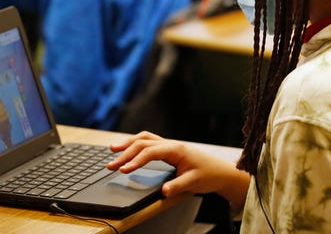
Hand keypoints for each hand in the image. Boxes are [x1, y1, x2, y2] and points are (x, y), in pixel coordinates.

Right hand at [107, 131, 249, 207]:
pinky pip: (148, 142)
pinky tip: (128, 149)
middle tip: (110, 164)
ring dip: (128, 143)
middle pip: (143, 143)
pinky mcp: (168, 149)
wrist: (220, 170)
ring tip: (112, 150)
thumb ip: (177, 186)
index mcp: (176, 149)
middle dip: (126, 152)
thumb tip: (163, 192)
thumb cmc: (208, 174)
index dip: (136, 160)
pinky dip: (135, 144)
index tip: (123, 170)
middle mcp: (171, 143)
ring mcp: (169, 145)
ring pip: (145, 138)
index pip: (151, 152)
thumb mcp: (194, 183)